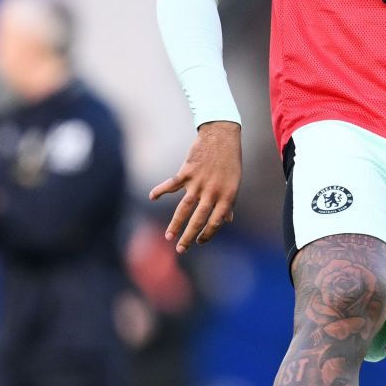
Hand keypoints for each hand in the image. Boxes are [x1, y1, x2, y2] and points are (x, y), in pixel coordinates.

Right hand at [150, 121, 241, 251]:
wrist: (221, 135)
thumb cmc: (229, 160)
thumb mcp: (234, 182)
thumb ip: (228, 202)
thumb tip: (227, 220)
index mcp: (227, 196)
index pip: (216, 221)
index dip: (208, 234)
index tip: (200, 242)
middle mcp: (212, 192)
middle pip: (198, 219)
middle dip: (188, 236)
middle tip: (180, 250)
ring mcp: (198, 182)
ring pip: (184, 208)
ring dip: (175, 223)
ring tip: (168, 237)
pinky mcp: (186, 172)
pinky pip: (171, 185)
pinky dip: (160, 190)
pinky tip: (152, 197)